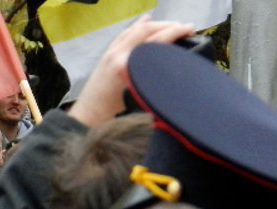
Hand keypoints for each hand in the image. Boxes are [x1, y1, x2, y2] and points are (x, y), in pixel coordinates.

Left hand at [68, 16, 193, 125]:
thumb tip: (173, 79)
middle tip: (184, 27)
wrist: (87, 119)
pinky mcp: (106, 56)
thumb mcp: (138, 105)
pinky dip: (136, 26)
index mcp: (126, 66)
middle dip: (167, 25)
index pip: (155, 41)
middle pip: (145, 31)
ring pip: (134, 30)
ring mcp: (110, 54)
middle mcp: (117, 55)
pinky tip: (145, 21)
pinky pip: (123, 34)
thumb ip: (154, 89)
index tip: (189, 29)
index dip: (174, 33)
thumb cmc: (111, 117)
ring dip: (154, 25)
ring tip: (170, 25)